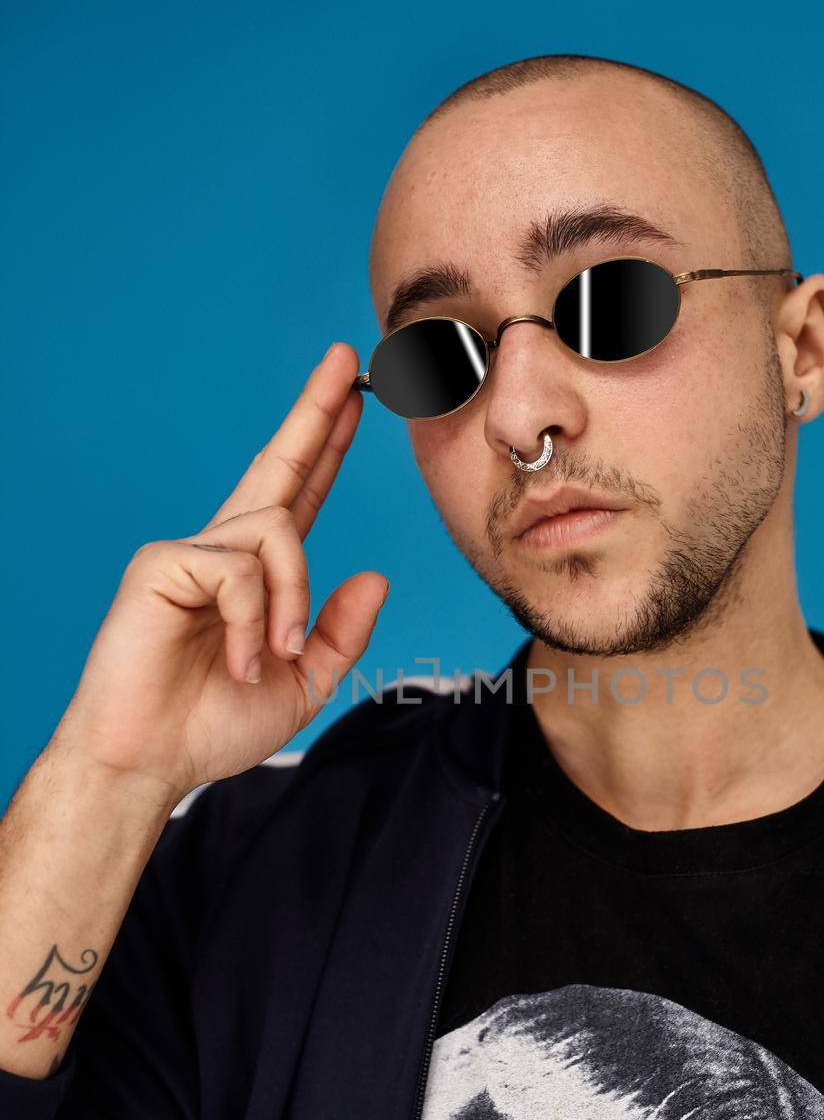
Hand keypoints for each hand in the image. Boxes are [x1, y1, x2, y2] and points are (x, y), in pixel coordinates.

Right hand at [53, 343, 387, 804]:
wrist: (152, 762)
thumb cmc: (214, 724)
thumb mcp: (304, 683)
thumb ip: (341, 632)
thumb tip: (377, 574)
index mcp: (258, 574)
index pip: (301, 493)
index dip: (327, 444)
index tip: (356, 396)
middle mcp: (225, 550)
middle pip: (279, 465)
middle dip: (316, 410)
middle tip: (348, 357)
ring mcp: (191, 552)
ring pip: (277, 535)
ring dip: (290, 603)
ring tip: (273, 657)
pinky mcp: (162, 565)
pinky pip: (238, 572)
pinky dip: (250, 624)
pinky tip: (237, 662)